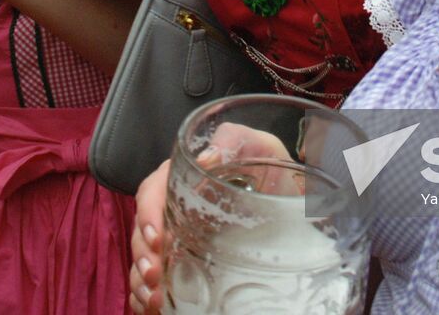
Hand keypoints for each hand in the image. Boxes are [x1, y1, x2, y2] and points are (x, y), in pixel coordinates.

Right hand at [128, 123, 295, 313]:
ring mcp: (177, 234)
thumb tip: (208, 154)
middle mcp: (176, 205)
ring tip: (153, 298)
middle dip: (142, 252)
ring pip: (143, 255)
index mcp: (185, 176)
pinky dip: (145, 294)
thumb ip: (236, 140)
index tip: (157, 237)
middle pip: (143, 226)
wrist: (297, 206)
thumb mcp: (263, 149)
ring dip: (141, 277)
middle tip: (155, 275)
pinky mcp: (182, 259)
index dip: (149, 211)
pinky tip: (151, 306)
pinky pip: (152, 278)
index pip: (154, 189)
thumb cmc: (277, 173)